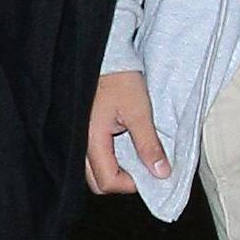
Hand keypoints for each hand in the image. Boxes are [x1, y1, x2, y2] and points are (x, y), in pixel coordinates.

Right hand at [85, 70, 167, 195]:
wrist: (105, 55)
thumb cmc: (118, 78)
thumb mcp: (139, 112)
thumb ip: (149, 145)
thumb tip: (161, 173)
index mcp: (91, 139)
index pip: (107, 181)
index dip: (130, 184)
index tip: (148, 172)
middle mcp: (79, 140)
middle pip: (96, 179)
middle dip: (120, 179)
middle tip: (140, 166)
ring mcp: (78, 134)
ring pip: (92, 167)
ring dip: (113, 166)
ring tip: (132, 152)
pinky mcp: (82, 126)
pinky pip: (91, 152)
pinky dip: (108, 154)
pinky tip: (120, 141)